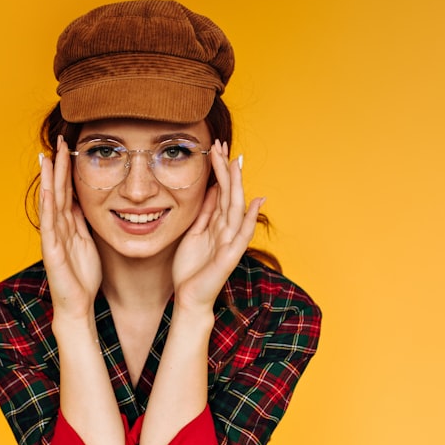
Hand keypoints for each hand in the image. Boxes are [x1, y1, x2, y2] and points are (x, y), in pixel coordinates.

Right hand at [39, 135, 101, 318]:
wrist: (77, 305)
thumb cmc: (82, 277)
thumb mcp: (87, 241)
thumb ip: (82, 222)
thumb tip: (81, 199)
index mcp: (67, 225)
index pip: (66, 191)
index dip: (67, 169)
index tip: (70, 147)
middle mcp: (57, 228)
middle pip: (57, 191)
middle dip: (57, 166)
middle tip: (59, 141)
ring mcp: (52, 238)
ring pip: (49, 203)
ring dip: (48, 180)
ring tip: (47, 157)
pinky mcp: (52, 251)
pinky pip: (50, 225)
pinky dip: (48, 207)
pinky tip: (47, 191)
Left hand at [171, 139, 263, 311]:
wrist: (190, 298)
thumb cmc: (191, 269)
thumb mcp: (194, 233)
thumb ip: (205, 213)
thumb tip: (212, 189)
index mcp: (217, 225)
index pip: (220, 192)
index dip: (218, 170)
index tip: (216, 148)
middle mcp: (226, 230)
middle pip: (229, 194)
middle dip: (227, 170)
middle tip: (224, 145)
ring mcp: (230, 242)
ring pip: (236, 207)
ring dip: (237, 185)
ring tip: (236, 162)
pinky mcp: (230, 256)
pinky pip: (242, 233)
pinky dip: (249, 217)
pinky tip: (255, 200)